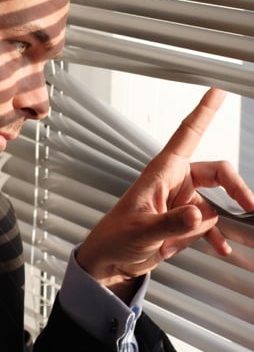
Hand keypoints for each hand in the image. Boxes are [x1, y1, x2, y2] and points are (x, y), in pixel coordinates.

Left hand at [76, 88, 253, 301]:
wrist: (110, 258)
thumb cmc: (115, 236)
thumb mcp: (141, 230)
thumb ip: (171, 224)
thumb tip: (199, 214)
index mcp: (160, 172)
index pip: (186, 135)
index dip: (203, 112)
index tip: (217, 92)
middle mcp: (173, 182)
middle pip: (216, 172)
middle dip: (235, 188)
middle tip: (249, 206)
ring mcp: (180, 201)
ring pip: (216, 201)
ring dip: (221, 220)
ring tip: (212, 237)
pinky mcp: (183, 220)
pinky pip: (210, 222)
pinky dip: (218, 234)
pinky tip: (221, 247)